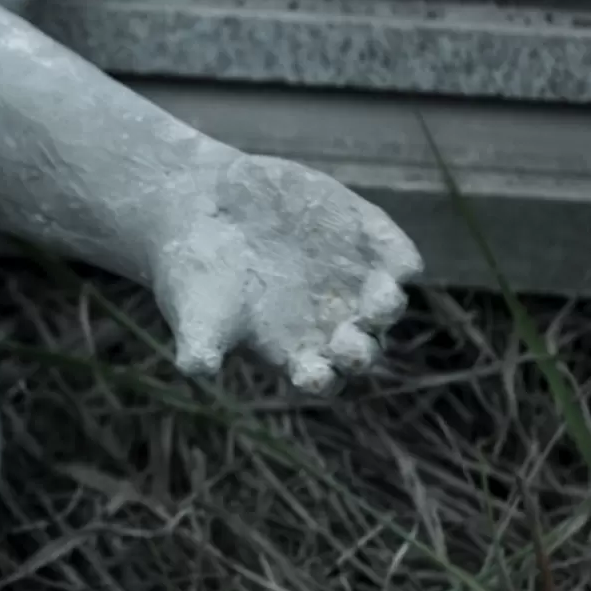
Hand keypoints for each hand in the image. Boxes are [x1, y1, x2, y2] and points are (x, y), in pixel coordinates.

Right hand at [153, 152, 422, 392]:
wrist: (202, 210)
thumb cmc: (196, 276)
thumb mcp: (191, 313)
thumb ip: (200, 343)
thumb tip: (196, 368)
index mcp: (297, 352)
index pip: (322, 378)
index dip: (322, 379)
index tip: (313, 375)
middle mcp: (334, 323)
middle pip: (362, 348)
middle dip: (360, 350)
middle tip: (348, 343)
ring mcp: (354, 281)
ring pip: (386, 303)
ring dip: (387, 305)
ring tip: (380, 301)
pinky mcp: (363, 237)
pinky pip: (396, 253)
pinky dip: (399, 257)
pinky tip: (396, 258)